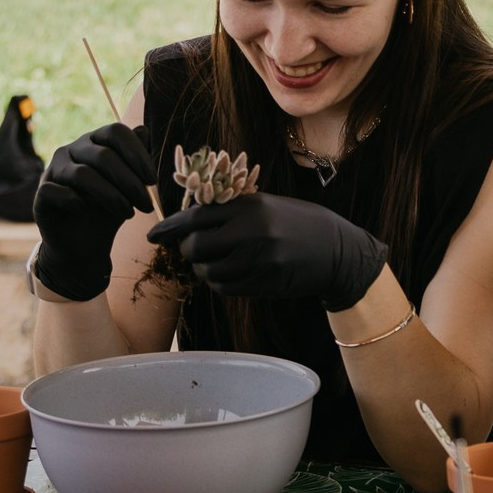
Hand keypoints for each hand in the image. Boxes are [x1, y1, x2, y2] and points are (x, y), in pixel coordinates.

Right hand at [30, 122, 156, 301]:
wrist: (84, 244)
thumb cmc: (109, 209)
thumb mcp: (130, 186)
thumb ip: (137, 160)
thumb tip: (144, 131)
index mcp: (95, 142)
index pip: (115, 132)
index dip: (136, 153)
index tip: (152, 180)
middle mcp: (72, 150)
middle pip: (103, 155)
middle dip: (129, 182)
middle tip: (145, 204)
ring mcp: (53, 170)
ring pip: (82, 174)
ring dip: (110, 196)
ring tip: (127, 214)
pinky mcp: (41, 194)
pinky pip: (56, 191)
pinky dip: (76, 202)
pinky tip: (88, 211)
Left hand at [147, 194, 384, 308]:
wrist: (337, 250)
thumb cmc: (299, 223)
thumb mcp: (267, 206)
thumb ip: (233, 211)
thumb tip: (189, 221)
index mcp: (250, 206)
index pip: (197, 215)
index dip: (171, 227)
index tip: (155, 235)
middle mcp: (253, 230)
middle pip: (197, 245)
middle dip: (188, 250)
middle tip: (193, 251)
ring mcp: (259, 258)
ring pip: (209, 270)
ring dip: (204, 270)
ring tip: (214, 264)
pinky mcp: (265, 281)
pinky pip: (226, 287)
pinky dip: (220, 283)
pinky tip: (229, 275)